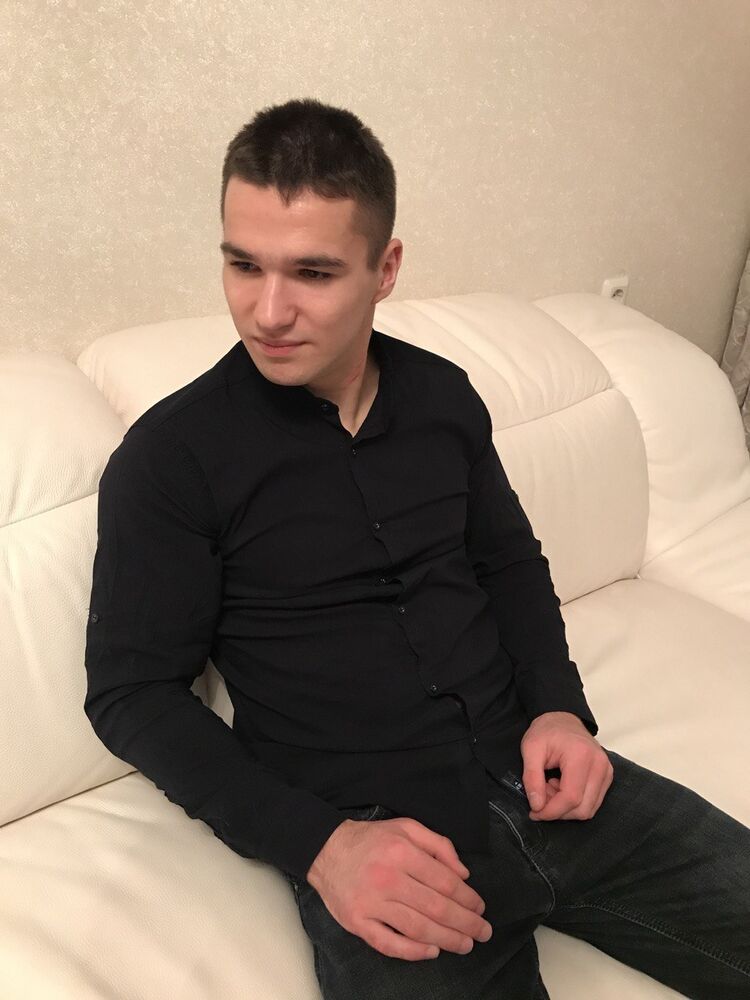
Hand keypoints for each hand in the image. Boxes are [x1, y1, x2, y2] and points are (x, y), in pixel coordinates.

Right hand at [306, 815, 492, 961]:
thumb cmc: (371, 840)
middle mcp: (387, 879)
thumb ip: (438, 844)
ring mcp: (371, 904)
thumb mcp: (406, 827)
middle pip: (435, 908)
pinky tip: (432, 952)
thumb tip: (463, 873)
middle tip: (483, 932)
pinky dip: (412, 952)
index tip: (480, 908)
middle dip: (465, 923)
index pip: (444, 881)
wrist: (325, 850)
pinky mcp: (357, 923)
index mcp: (401, 853)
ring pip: (417, 928)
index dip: (467, 898)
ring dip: (447, 940)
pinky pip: (388, 944)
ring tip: (465, 944)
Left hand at [521, 711, 613, 820]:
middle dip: (558, 810)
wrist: (563, 718)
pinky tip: (561, 786)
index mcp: (581, 755)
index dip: (551, 811)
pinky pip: (593, 802)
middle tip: (541, 795)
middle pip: (582, 808)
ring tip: (550, 787)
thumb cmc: (547, 731)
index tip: (535, 812)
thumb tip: (537, 806)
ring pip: (589, 809)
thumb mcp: (530, 749)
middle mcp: (599, 765)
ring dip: (566, 808)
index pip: (571, 797)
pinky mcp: (607, 776)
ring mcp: (606, 771)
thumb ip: (532, 778)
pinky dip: (575, 802)